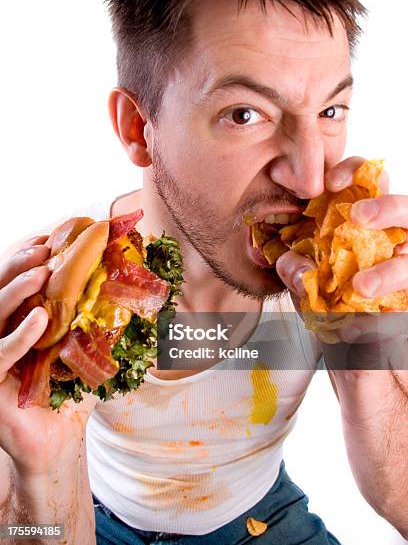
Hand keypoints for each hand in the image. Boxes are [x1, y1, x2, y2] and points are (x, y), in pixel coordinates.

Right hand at [0, 236, 96, 474]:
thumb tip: (136, 291)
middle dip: (17, 265)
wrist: (58, 442)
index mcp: (16, 325)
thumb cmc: (72, 395)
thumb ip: (102, 323)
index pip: (13, 284)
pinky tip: (39, 320)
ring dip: (15, 290)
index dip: (24, 259)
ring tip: (43, 271)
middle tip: (43, 248)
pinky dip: (17, 336)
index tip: (48, 238)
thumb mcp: (87, 352)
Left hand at [276, 156, 407, 355]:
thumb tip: (289, 261)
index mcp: (368, 235)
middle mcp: (395, 250)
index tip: (329, 182)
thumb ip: (300, 276)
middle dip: (386, 206)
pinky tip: (358, 328)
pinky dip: (385, 317)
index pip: (370, 187)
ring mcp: (407, 278)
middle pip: (406, 214)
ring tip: (361, 287)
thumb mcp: (311, 297)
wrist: (361, 374)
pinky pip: (405, 308)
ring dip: (391, 270)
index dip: (355, 174)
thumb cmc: (339, 325)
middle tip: (358, 215)